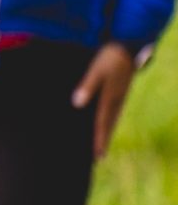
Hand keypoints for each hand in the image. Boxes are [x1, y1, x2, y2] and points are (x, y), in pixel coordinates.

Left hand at [73, 41, 136, 158]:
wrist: (127, 47)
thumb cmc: (109, 58)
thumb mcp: (96, 70)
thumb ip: (87, 86)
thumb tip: (77, 103)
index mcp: (111, 99)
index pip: (102, 124)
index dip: (98, 139)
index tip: (97, 156)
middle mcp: (117, 101)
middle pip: (109, 125)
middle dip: (103, 141)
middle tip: (99, 157)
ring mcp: (120, 97)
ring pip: (112, 119)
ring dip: (105, 132)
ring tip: (101, 145)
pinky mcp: (119, 91)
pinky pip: (112, 111)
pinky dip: (108, 121)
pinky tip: (104, 123)